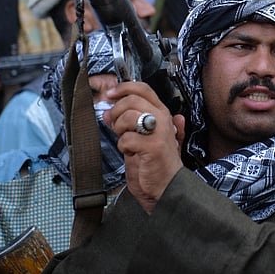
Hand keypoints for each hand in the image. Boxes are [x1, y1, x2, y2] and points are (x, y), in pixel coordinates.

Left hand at [104, 81, 184, 213]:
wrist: (167, 186)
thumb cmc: (155, 163)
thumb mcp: (140, 138)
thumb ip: (127, 123)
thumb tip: (107, 112)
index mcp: (161, 113)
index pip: (143, 89)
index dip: (124, 88)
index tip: (110, 94)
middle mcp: (162, 119)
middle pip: (132, 100)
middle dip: (117, 112)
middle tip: (115, 125)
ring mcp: (159, 132)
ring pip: (128, 117)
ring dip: (119, 130)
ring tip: (126, 141)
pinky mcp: (153, 146)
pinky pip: (127, 138)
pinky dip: (123, 147)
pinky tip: (131, 153)